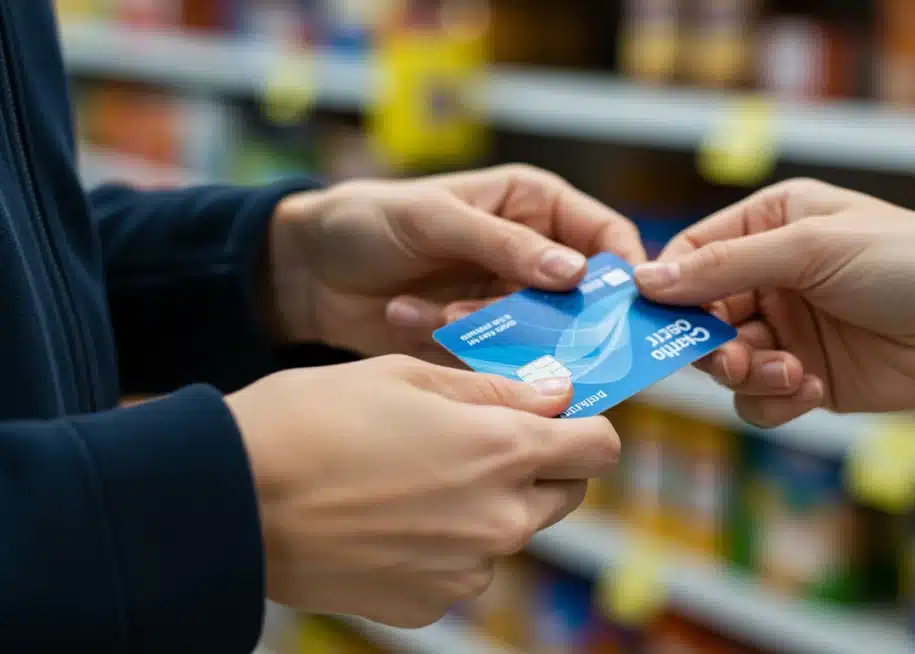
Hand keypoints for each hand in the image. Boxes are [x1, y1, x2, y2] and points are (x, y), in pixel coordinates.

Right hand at [226, 355, 619, 626]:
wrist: (229, 499)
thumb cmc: (313, 418)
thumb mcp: (407, 375)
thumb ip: (495, 389)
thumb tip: (556, 394)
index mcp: (503, 451)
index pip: (600, 447)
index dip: (584, 425)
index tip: (555, 415)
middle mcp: (500, 520)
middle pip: (565, 493)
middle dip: (540, 464)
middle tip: (480, 440)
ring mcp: (466, 571)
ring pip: (511, 532)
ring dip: (488, 506)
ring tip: (416, 478)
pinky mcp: (428, 605)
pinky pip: (463, 569)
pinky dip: (445, 547)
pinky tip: (391, 519)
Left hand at [267, 165, 645, 363]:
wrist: (307, 271)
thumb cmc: (370, 221)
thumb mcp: (436, 220)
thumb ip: (505, 245)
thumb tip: (574, 274)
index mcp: (535, 206)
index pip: (606, 237)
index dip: (623, 271)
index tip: (623, 307)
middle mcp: (531, 255)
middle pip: (583, 298)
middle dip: (555, 318)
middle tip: (528, 330)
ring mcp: (506, 301)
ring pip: (541, 334)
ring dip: (491, 330)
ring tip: (439, 313)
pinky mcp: (479, 339)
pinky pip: (497, 356)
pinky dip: (455, 343)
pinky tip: (409, 316)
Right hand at [634, 179, 914, 426]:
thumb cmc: (909, 261)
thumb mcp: (813, 248)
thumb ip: (728, 264)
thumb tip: (647, 278)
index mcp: (769, 224)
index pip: (691, 254)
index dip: (669, 287)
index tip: (653, 318)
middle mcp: (770, 277)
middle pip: (698, 315)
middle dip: (708, 341)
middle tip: (731, 356)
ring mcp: (787, 330)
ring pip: (724, 363)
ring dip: (747, 373)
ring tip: (789, 372)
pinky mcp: (805, 378)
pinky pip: (758, 399)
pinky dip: (775, 400)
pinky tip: (812, 388)